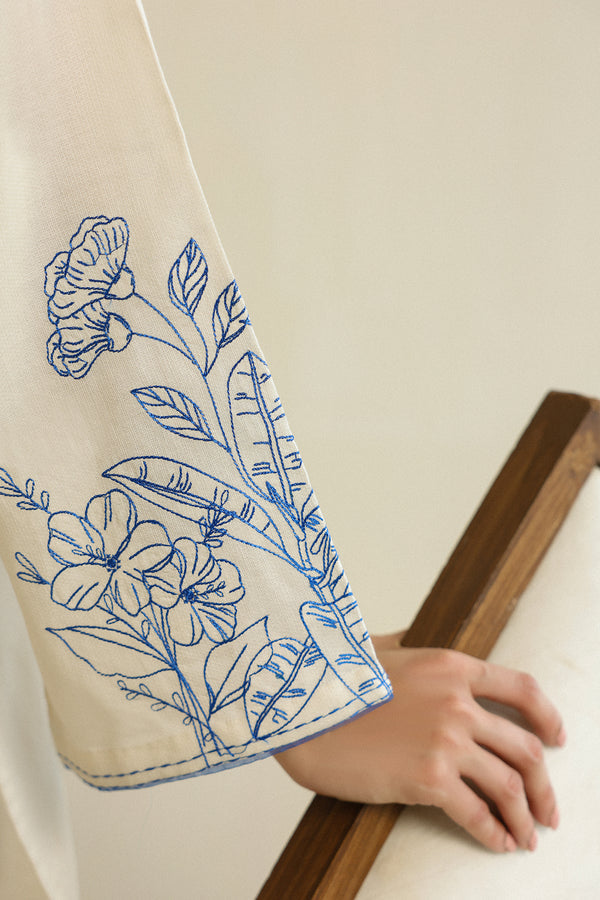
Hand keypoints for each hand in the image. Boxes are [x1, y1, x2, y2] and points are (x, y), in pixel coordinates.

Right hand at [275, 632, 564, 852]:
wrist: (299, 713)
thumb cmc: (331, 681)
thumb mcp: (377, 649)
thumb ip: (406, 643)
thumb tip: (413, 638)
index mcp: (450, 665)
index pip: (522, 689)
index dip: (548, 717)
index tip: (557, 739)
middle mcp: (457, 701)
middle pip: (525, 747)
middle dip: (543, 785)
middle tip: (547, 809)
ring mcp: (446, 740)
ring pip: (510, 784)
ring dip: (525, 817)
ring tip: (526, 835)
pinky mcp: (428, 778)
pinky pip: (477, 813)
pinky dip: (493, 833)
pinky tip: (495, 842)